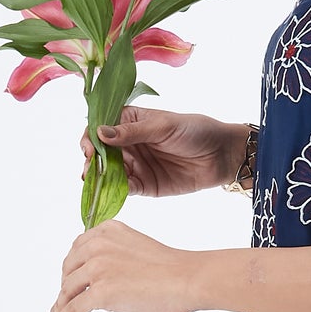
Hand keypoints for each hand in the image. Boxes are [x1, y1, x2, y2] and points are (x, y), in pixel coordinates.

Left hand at [45, 220, 206, 311]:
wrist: (187, 278)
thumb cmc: (171, 268)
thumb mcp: (135, 247)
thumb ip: (115, 254)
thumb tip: (96, 280)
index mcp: (107, 230)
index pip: (78, 248)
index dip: (71, 266)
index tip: (70, 278)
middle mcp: (98, 245)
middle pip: (68, 268)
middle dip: (64, 285)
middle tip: (64, 299)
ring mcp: (98, 268)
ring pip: (68, 288)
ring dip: (61, 303)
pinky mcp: (101, 292)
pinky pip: (73, 307)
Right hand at [78, 107, 244, 198]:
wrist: (221, 155)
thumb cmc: (195, 131)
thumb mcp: (163, 126)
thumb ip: (132, 132)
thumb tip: (101, 133)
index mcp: (130, 121)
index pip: (101, 126)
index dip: (91, 136)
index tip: (88, 147)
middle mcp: (129, 143)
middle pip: (100, 152)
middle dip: (91, 160)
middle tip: (88, 168)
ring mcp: (136, 165)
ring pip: (109, 172)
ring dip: (99, 177)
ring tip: (94, 181)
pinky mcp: (145, 185)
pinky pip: (124, 189)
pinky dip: (115, 190)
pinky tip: (110, 190)